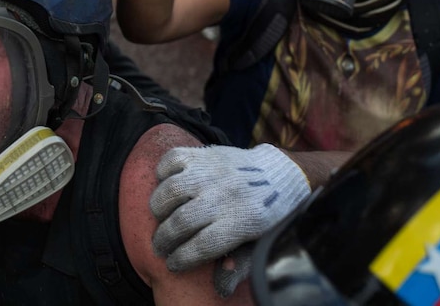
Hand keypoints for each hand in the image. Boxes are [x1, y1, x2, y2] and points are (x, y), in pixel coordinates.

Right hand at [150, 143, 309, 272]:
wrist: (281, 174)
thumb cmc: (268, 215)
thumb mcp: (260, 244)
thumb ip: (239, 264)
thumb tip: (220, 287)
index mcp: (243, 221)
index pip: (202, 246)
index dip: (181, 259)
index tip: (173, 264)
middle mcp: (225, 195)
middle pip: (182, 221)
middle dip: (164, 240)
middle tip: (159, 247)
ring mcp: (212, 171)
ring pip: (170, 190)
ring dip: (158, 209)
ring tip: (160, 219)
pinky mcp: (204, 154)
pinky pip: (171, 160)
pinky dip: (161, 173)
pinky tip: (166, 186)